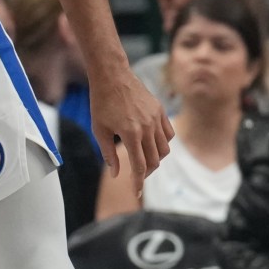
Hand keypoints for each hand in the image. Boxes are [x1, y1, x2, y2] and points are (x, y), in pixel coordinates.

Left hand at [87, 63, 171, 179]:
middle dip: (146, 173)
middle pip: (155, 160)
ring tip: (145, 160)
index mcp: (130, 134)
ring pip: (165, 149)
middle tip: (137, 176)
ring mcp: (156, 118)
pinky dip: (163, 143)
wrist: (112, 75)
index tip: (136, 193)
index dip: (138, 183)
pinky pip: (169, 134)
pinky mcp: (160, 110)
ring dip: (156, 159)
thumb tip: (117, 174)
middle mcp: (147, 127)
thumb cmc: (101, 103)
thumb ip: (109, 154)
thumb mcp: (100, 130)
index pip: (139, 166)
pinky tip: (152, 144)